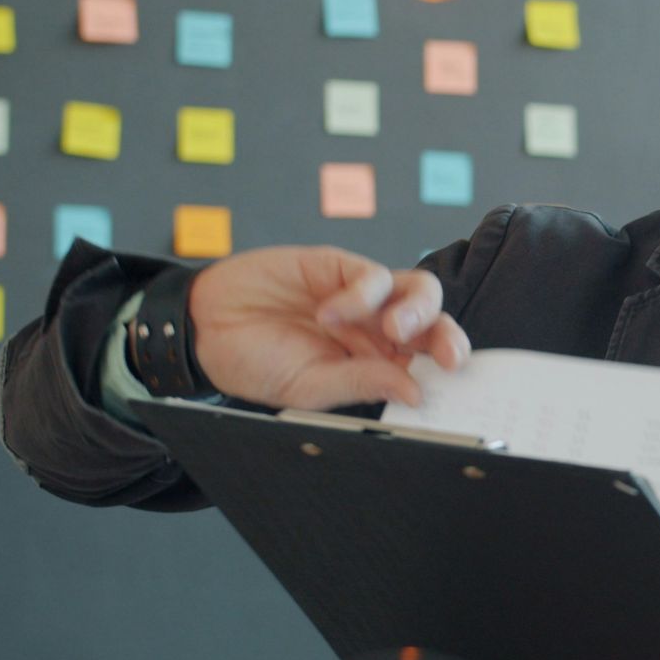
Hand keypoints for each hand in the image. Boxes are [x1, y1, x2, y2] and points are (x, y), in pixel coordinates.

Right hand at [187, 246, 468, 408]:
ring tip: (394, 328)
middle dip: (448, 338)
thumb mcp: (307, 387)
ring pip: (419, 291)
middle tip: (447, 357)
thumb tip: (413, 393)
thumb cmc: (255, 362)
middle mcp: (379, 330)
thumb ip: (360, 385)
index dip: (447, 369)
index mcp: (378, 364)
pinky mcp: (340, 266)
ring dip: (418, 310)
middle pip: (435, 325)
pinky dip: (360, 294)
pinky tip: (328, 312)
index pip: (429, 363)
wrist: (204, 327)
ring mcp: (364, 297)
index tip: (456, 383)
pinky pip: (372, 275)